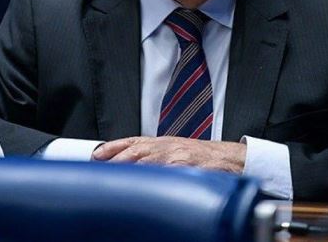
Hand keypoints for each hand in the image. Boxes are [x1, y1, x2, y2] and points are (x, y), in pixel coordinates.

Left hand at [92, 136, 246, 173]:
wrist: (232, 161)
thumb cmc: (203, 159)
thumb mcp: (175, 150)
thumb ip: (153, 155)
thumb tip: (127, 163)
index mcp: (162, 143)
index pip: (132, 142)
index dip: (112, 148)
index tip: (95, 155)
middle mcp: (168, 147)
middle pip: (135, 151)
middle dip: (116, 160)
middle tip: (98, 169)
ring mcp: (177, 158)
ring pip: (147, 161)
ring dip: (128, 167)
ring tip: (112, 177)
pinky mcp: (188, 170)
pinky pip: (167, 174)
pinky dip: (152, 178)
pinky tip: (140, 184)